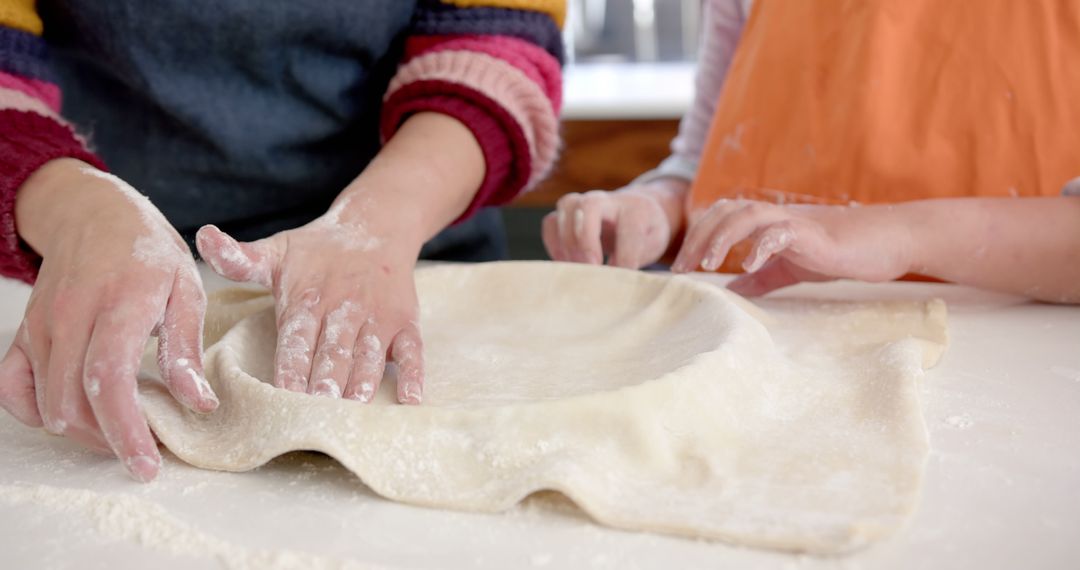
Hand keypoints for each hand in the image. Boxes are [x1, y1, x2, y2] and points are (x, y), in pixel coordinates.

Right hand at [0, 159, 217, 481]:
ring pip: (47, 403)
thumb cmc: (149, 252)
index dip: (126, 430)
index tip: (147, 465)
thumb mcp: (187, 289)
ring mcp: (41, 326)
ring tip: (122, 432)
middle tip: (146, 449)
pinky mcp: (24, 333)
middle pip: (73, 402)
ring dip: (84, 432)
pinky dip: (38, 413)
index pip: (109, 380)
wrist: (95, 214)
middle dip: (110, 441)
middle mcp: (70, 318)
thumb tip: (200, 403)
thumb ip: (187, 348)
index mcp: (118, 304)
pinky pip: (14, 388)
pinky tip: (73, 416)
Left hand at [196, 195, 424, 403]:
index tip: (284, 395)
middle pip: (333, 351)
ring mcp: (377, 317)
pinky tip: (409, 400)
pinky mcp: (405, 322)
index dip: (291, 366)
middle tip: (318, 411)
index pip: (297, 337)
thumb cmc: (316, 249)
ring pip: (370, 354)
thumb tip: (203, 236)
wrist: (374, 226)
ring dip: (363, 381)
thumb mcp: (276, 250)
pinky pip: (412, 351)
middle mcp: (344, 309)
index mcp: (308, 297)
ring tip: (355, 408)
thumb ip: (238, 258)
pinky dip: (412, 375)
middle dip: (325, 382)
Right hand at [542, 179, 686, 268]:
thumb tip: (610, 278)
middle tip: (592, 268)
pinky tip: (567, 264)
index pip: (629, 227)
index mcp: (638, 207)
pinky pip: (550, 223)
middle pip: (589, 205)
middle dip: (586, 240)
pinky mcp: (566, 213)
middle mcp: (608, 199)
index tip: (622, 277)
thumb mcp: (652, 245)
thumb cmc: (646, 233)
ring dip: (567, 242)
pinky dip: (555, 246)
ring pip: (565, 207)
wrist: (638, 210)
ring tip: (578, 268)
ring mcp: (584, 202)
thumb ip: (634, 257)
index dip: (625, 256)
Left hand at [671, 199, 916, 295]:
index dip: (696, 239)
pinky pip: (782, 232)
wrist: (886, 242)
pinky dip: (762, 246)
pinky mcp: (814, 233)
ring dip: (722, 238)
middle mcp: (775, 215)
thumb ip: (761, 277)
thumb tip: (731, 288)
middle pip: (724, 212)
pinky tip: (750, 266)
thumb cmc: (840, 252)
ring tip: (708, 265)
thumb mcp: (790, 268)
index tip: (680, 269)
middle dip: (698, 238)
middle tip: (681, 269)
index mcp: (766, 223)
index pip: (719, 219)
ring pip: (747, 215)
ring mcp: (794, 221)